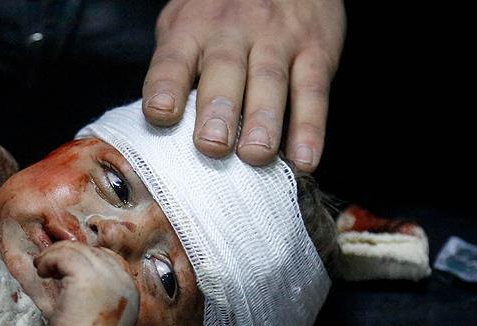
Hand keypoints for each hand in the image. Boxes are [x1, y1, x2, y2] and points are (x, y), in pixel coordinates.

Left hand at [24, 241, 138, 325]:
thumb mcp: (101, 315)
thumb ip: (97, 293)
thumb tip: (71, 275)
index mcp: (129, 289)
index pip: (109, 259)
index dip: (86, 259)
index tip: (65, 270)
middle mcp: (122, 278)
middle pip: (92, 251)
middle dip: (68, 255)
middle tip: (49, 266)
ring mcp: (106, 274)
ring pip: (76, 249)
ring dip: (55, 256)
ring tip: (42, 268)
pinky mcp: (86, 274)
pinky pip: (64, 254)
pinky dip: (48, 259)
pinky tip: (42, 272)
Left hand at [142, 0, 345, 171]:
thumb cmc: (223, 11)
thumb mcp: (188, 26)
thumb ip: (176, 70)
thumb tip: (162, 130)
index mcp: (192, 29)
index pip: (173, 59)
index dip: (166, 86)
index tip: (161, 113)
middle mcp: (233, 30)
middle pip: (224, 70)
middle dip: (218, 109)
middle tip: (212, 145)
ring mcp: (277, 39)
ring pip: (270, 80)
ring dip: (263, 121)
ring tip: (255, 155)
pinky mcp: (315, 51)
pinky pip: (313, 91)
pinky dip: (310, 128)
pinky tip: (304, 159)